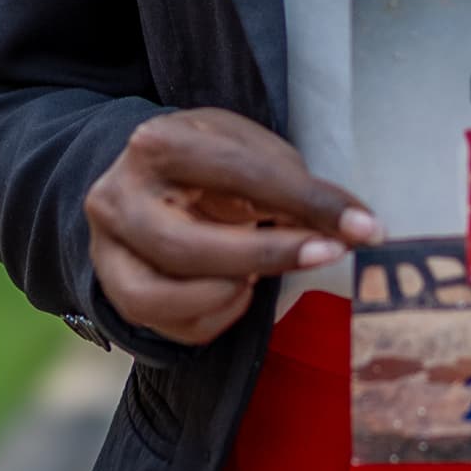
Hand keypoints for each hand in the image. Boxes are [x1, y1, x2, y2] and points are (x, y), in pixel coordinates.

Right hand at [84, 109, 380, 347]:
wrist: (146, 177)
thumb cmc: (210, 164)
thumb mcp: (249, 150)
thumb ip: (294, 186)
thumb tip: (354, 227)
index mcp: (157, 145)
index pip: (238, 175)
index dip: (306, 202)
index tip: (362, 226)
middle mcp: (118, 197)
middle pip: (188, 247)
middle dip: (267, 256)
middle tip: (327, 256)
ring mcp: (107, 248)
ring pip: (163, 297)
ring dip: (227, 293)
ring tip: (259, 276)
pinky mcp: (113, 289)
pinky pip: (168, 326)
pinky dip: (215, 317)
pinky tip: (236, 292)